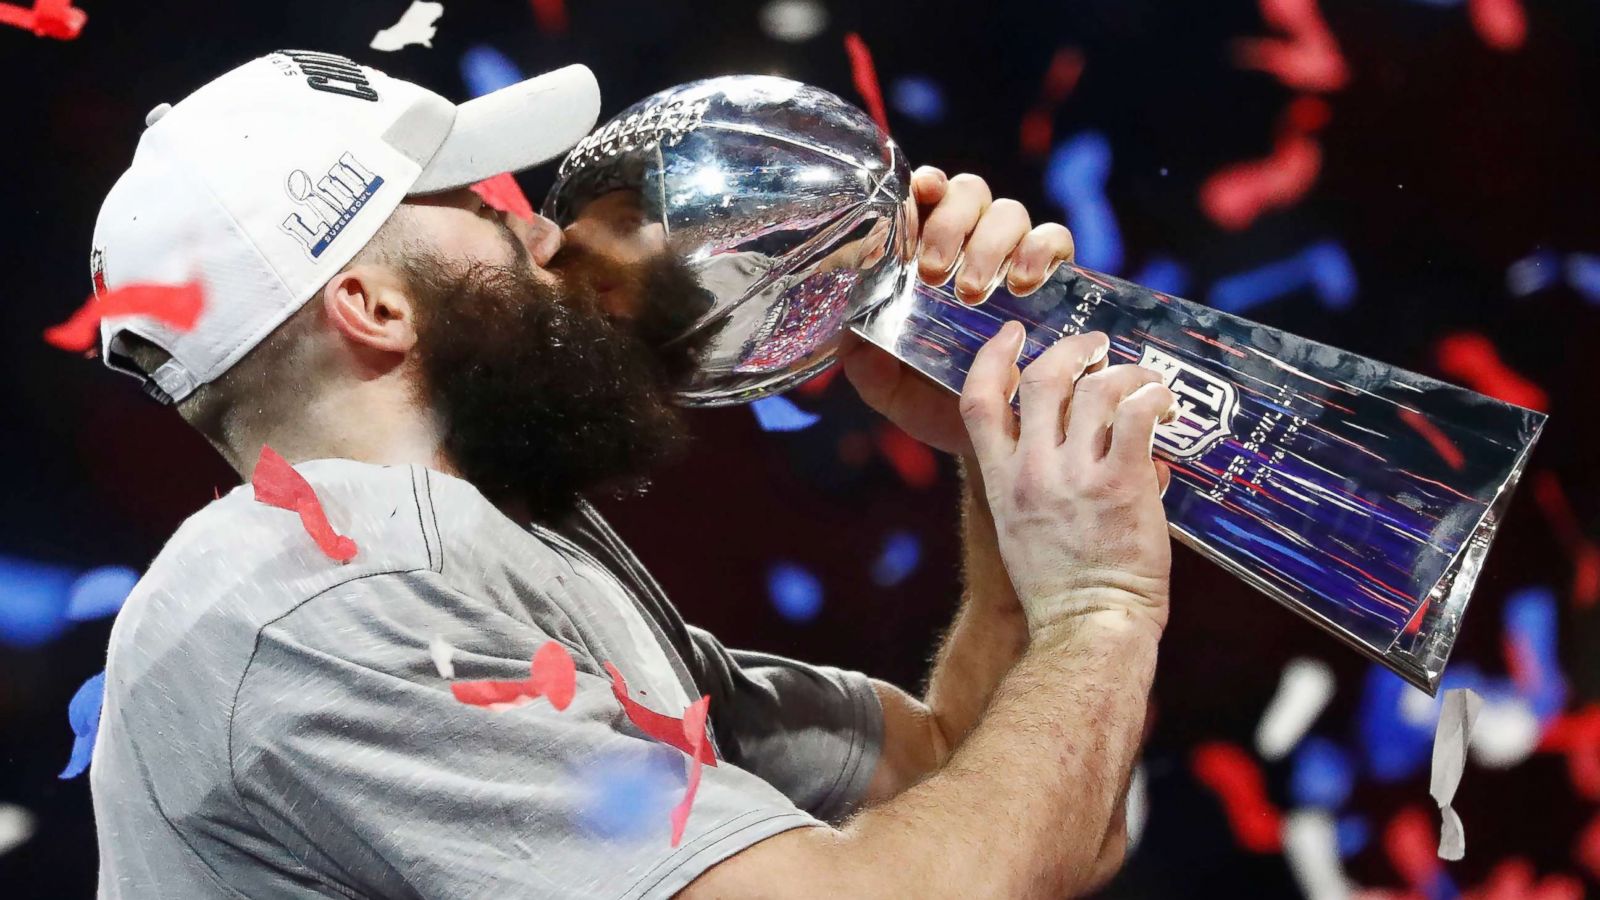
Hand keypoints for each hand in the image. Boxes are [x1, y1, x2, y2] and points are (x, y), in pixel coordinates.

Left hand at [841, 167, 1075, 456]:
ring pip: (1008, 212)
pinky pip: (1055, 238)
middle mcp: (969, 245)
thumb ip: (864, 363)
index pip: (924, 198)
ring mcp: (1013, 257)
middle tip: (935, 273)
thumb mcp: (889, 389)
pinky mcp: (1055, 277)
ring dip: (989, 243)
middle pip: (967, 194)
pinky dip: (1041, 250)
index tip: (917, 196)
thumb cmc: (934, 404)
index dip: (922, 185)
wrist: (994, 439)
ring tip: (975, 292)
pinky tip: (1025, 285)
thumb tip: (848, 332)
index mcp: (924, 256)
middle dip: (950, 223)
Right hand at [960, 323, 1176, 637]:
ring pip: (1094, 390)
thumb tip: (1097, 444)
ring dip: (1124, 373)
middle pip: (1042, 379)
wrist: (1088, 629)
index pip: (979, 402)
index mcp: (1002, 483)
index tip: (1012, 336)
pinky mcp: (1122, 486)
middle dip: (1071, 350)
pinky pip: (1136, 416)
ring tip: (1144, 380)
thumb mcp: (1022, 529)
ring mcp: (1076, 478)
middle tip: (1097, 346)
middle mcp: (1034, 473)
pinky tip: (1165, 405)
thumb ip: (1041, 483)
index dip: (992, 359)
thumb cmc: (1062, 590)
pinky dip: (1153, 398)